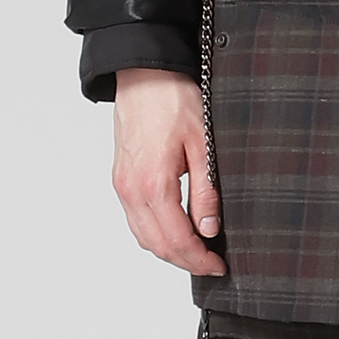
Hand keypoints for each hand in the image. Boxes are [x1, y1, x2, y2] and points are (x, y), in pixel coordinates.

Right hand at [110, 68, 224, 275]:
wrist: (143, 74)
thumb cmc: (173, 99)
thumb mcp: (203, 144)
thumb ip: (205, 190)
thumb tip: (209, 228)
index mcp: (153, 183)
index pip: (177, 239)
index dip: (199, 259)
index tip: (218, 265)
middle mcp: (131, 189)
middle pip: (157, 245)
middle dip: (185, 261)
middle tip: (210, 263)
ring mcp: (121, 185)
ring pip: (142, 236)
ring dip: (168, 250)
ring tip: (195, 250)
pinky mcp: (119, 178)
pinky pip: (135, 219)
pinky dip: (154, 233)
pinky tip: (174, 229)